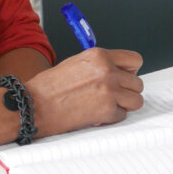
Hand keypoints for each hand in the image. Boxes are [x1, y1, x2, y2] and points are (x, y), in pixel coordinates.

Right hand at [26, 48, 142, 137]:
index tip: (126, 77)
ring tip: (106, 106)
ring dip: (123, 105)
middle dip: (127, 91)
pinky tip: (96, 114)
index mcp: (99, 55)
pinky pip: (122, 116)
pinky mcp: (107, 110)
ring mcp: (109, 91)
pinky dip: (111, 118)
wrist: (35, 105)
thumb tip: (119, 72)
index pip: (135, 60)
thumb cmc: (50, 87)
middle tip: (112, 96)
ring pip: (136, 101)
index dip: (131, 71)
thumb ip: (101, 65)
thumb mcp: (77, 63)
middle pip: (138, 83)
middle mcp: (107, 71)